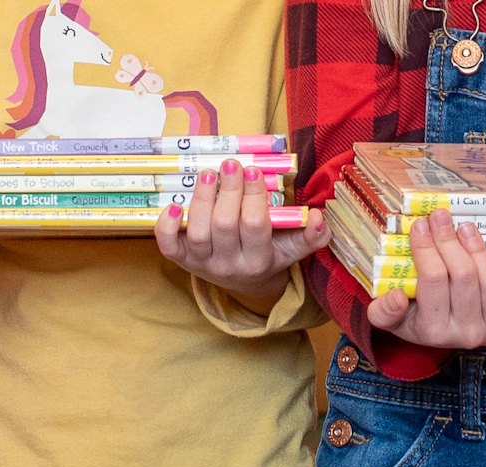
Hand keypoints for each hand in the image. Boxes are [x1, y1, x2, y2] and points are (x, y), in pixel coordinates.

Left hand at [155, 159, 328, 312]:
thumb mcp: (294, 248)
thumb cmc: (270, 254)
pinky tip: (175, 204)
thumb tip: (319, 217)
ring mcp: (202, 263)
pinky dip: (165, 226)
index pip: (255, 226)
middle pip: (224, 225)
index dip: (253, 196)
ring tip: (209, 173)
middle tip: (232, 165)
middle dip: (228, 191)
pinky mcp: (182, 261)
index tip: (254, 170)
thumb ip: (312, 235)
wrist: (243, 282)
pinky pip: (168, 247)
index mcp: (258, 261)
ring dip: (202, 199)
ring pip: (197, 232)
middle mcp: (228, 265)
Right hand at [367, 209, 485, 348]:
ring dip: (479, 249)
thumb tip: (395, 297)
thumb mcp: (389, 317)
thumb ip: (383, 311)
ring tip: (465, 229)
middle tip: (441, 217)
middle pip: (464, 276)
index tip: (421, 224)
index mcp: (432, 331)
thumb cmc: (414, 317)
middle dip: (450, 240)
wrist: (441, 334)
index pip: (432, 279)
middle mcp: (465, 335)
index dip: (427, 246)